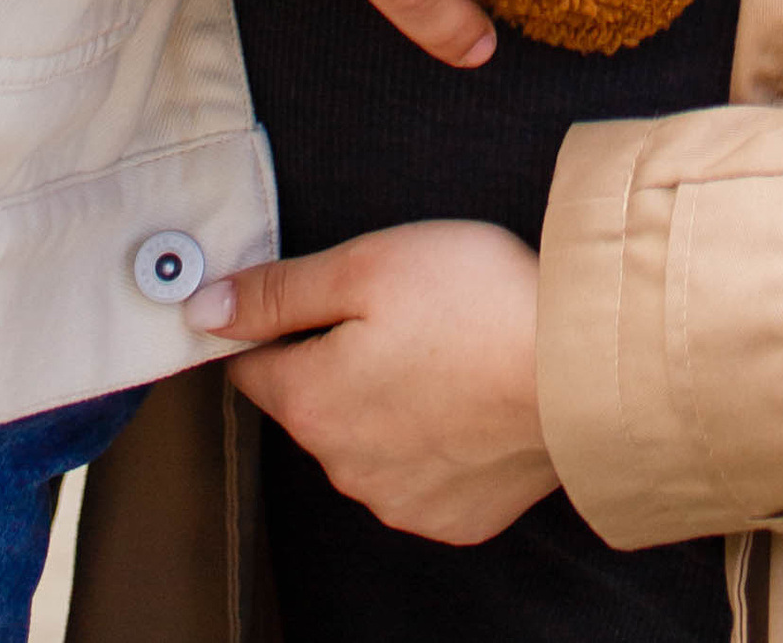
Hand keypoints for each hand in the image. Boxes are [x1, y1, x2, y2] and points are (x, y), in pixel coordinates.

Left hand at [195, 223, 557, 543]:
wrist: (580, 368)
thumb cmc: (475, 301)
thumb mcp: (365, 263)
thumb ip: (277, 291)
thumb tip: (202, 308)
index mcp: (312, 402)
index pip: (252, 365)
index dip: (276, 324)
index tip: (317, 298)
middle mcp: (344, 467)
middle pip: (312, 404)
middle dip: (337, 361)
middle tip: (399, 312)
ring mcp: (399, 501)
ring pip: (364, 442)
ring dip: (384, 404)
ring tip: (443, 352)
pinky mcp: (453, 517)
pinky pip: (419, 475)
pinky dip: (432, 442)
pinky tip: (468, 401)